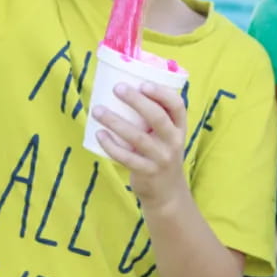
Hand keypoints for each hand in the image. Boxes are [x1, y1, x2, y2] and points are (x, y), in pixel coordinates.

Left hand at [93, 81, 188, 210]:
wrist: (167, 193)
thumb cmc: (161, 152)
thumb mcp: (167, 135)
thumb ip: (155, 116)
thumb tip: (125, 85)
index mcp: (179, 127)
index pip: (177, 105)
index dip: (161, 93)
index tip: (143, 83)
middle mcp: (173, 142)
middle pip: (157, 118)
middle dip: (136, 101)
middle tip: (117, 88)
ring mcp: (161, 158)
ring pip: (137, 137)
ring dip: (115, 121)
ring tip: (97, 110)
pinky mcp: (147, 172)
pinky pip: (126, 157)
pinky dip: (110, 145)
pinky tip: (99, 134)